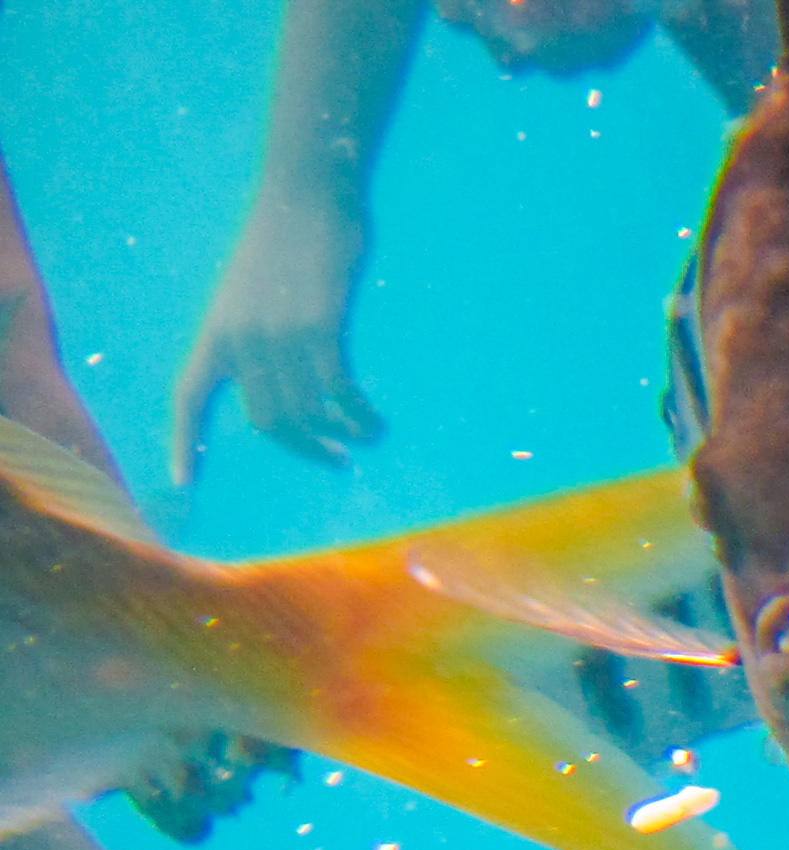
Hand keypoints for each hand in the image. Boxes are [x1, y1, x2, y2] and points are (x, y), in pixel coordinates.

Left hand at [170, 195, 380, 484]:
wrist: (305, 195)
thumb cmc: (285, 239)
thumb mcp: (253, 293)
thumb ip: (258, 335)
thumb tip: (286, 381)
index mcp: (216, 331)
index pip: (189, 396)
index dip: (183, 442)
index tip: (182, 483)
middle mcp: (241, 340)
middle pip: (267, 420)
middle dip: (304, 448)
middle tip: (335, 458)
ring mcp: (279, 336)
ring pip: (305, 412)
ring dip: (339, 435)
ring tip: (364, 437)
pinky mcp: (319, 330)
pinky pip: (339, 393)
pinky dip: (360, 416)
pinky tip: (374, 421)